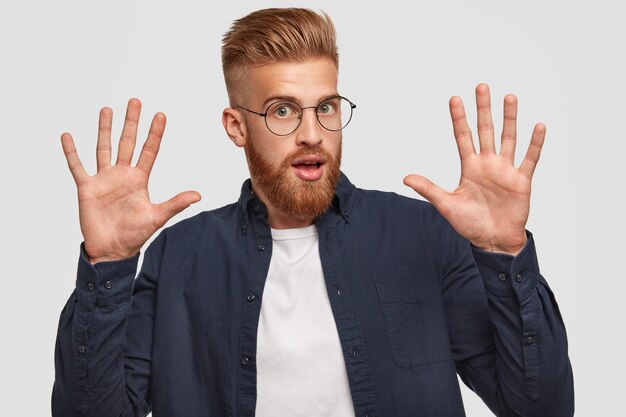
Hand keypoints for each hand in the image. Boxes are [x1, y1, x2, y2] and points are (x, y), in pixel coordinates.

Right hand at [61, 98, 200, 262]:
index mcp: (139, 179)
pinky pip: (77, 166)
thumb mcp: (157, 217)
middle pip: (127, 142)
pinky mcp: (87, 188)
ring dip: (105, 129)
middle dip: (131, 122)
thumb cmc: (134, 234)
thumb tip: (198, 195)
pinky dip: (71, 152)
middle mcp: (122, 175)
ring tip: (107, 109)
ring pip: (103, 148)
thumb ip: (176, 203)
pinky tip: (67, 136)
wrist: (112, 250)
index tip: (161, 115)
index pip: (149, 150)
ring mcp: (103, 179)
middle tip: (135, 101)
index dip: (155, 133)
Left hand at [403, 84, 544, 255]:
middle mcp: (488, 164)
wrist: (493, 241)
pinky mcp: (521, 181)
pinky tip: (538, 126)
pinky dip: (535, 144)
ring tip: (510, 97)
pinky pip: (530, 159)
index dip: (459, 118)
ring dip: (510, 118)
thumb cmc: (470, 224)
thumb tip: (405, 178)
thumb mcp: (446, 205)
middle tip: (482, 86)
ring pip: (509, 138)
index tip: (454, 98)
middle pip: (486, 130)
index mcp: (469, 167)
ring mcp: (505, 170)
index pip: (462, 137)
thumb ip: (428, 189)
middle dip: (483, 109)